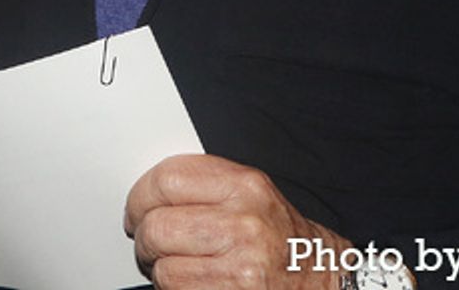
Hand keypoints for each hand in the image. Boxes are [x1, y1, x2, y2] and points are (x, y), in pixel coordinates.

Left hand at [125, 153, 345, 288]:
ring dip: (160, 270)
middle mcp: (244, 224)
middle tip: (149, 241)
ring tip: (176, 265)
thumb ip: (208, 184)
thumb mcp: (254, 194)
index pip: (168, 179)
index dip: (140, 195)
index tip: (137, 207)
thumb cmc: (281, 238)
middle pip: (157, 225)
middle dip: (144, 237)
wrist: (321, 280)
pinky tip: (193, 283)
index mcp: (246, 186)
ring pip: (162, 267)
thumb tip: (152, 189)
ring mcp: (239, 268)